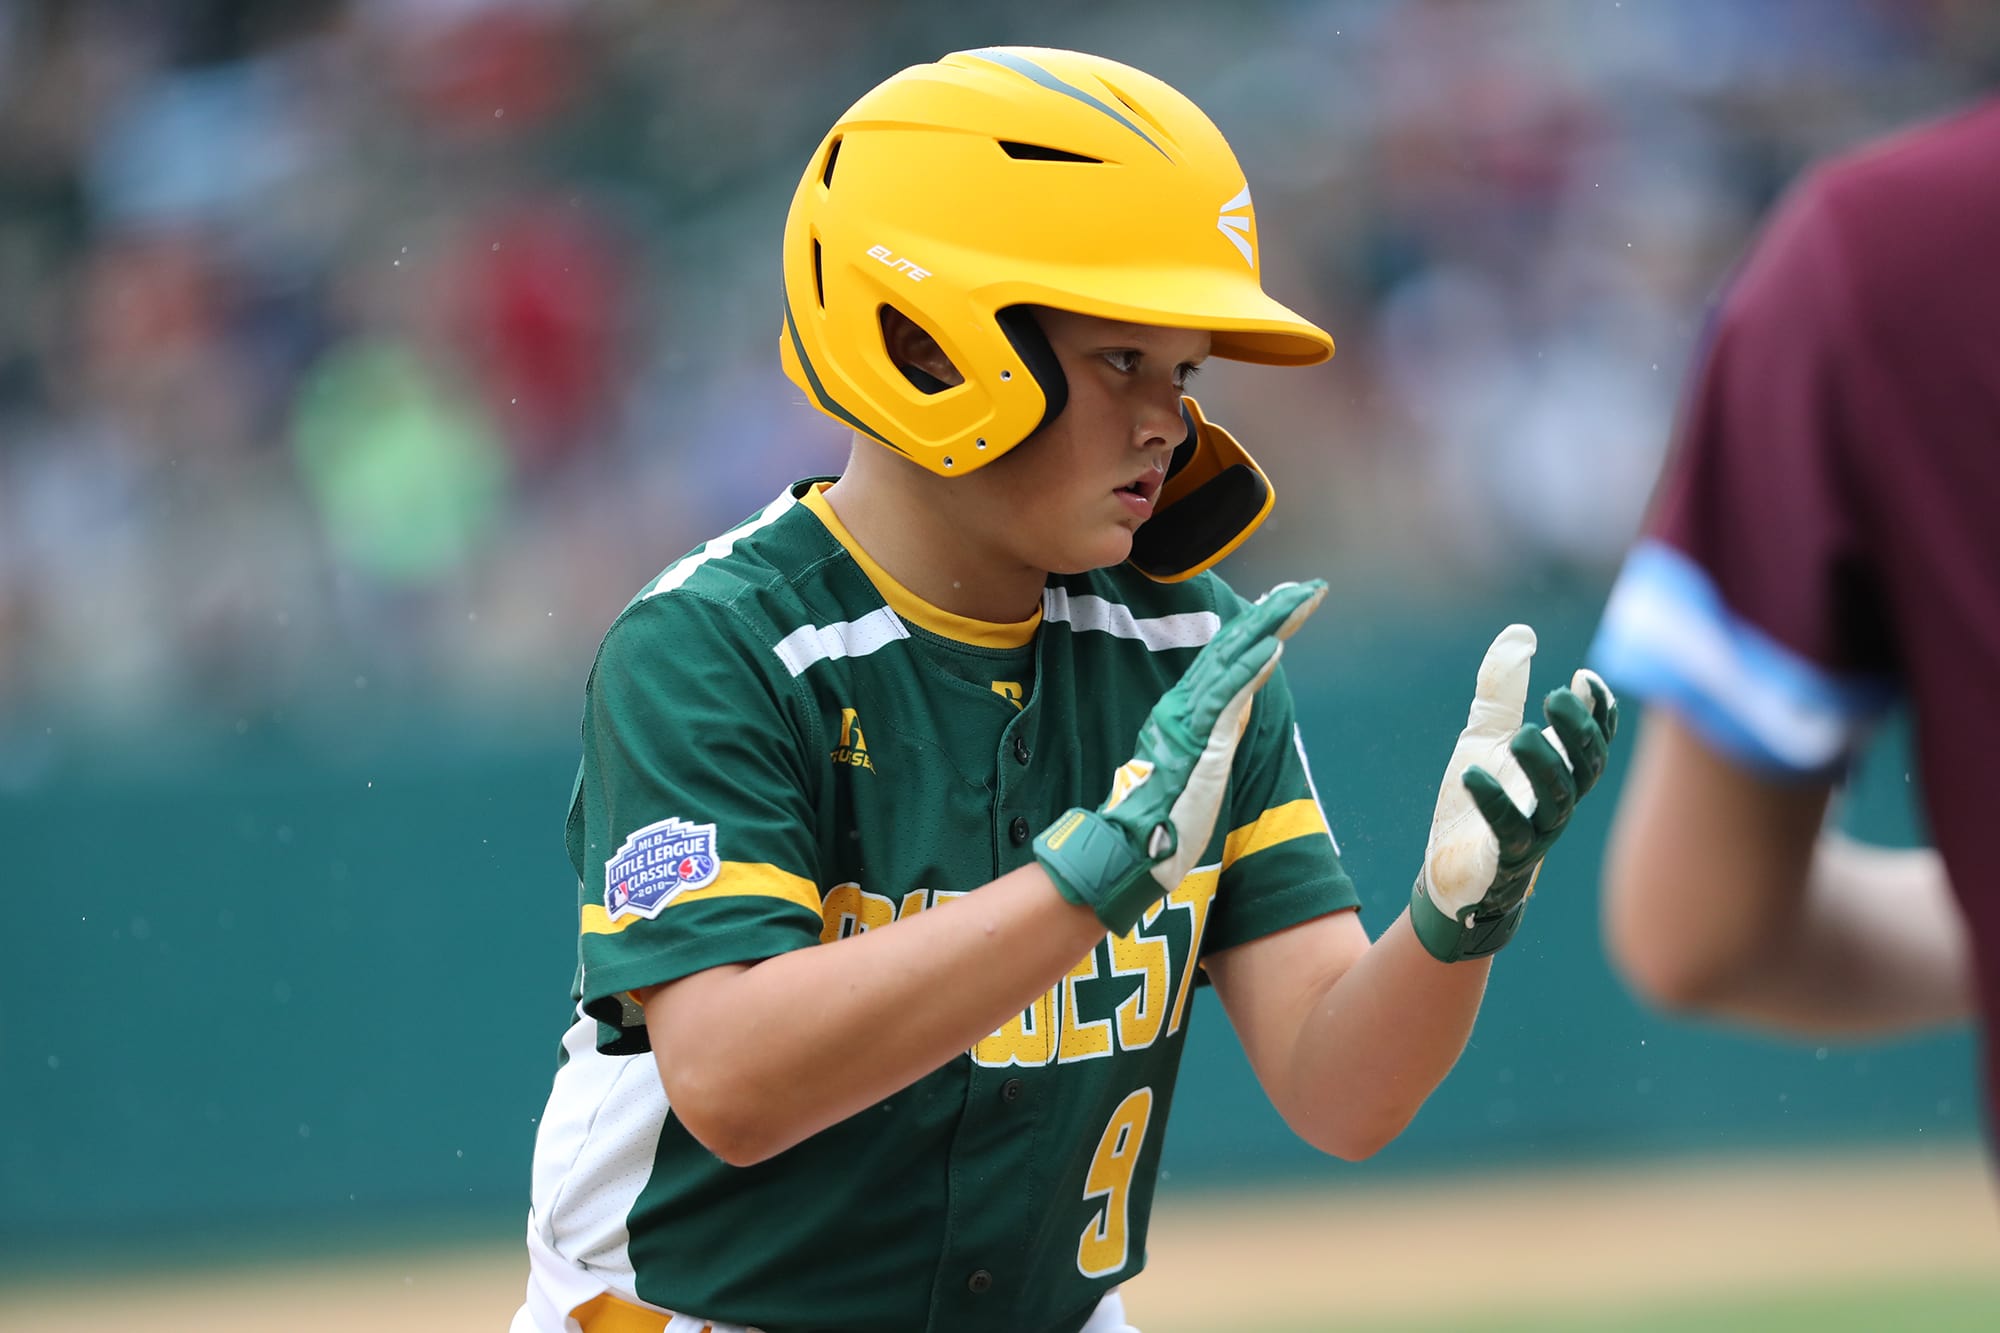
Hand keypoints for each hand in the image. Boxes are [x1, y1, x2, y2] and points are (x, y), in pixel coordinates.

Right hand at [1035, 580, 1326, 933]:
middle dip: (1272, 613)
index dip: (1256, 626)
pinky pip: (1227, 695)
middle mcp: (1182, 704)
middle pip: (1232, 647)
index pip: (1225, 657)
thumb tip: (1242, 705)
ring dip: (1270, 627)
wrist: (1128, 848)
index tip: (1284, 601)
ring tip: (1300, 599)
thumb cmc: (1160, 817)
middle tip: (1308, 587)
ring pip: (1232, 659)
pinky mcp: (1197, 739)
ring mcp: (1188, 719)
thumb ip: (1215, 732)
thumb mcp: (1194, 765)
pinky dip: (1251, 668)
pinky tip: (1274, 645)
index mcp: (1182, 710)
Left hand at [1410, 624, 1618, 961]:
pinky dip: (1494, 802)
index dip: (1600, 712)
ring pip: (1557, 800)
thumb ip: (1502, 689)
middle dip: (1577, 731)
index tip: (1587, 678)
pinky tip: (1473, 774)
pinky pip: (1508, 831)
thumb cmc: (1478, 801)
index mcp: (1560, 772)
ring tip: (1520, 734)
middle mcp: (1559, 802)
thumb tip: (1521, 633)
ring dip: (1543, 765)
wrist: (1453, 871)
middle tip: (1557, 696)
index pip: (1595, 741)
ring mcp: (1537, 833)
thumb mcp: (1485, 736)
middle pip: (1586, 767)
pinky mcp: (1506, 858)